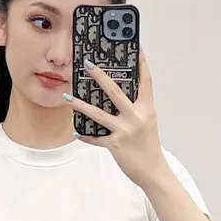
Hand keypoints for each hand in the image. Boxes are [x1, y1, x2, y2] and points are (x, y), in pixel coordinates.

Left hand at [63, 51, 169, 188]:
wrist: (153, 171)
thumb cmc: (149, 147)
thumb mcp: (147, 123)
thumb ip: (136, 109)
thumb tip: (118, 98)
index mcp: (147, 109)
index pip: (145, 81)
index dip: (141, 64)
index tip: (135, 49)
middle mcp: (136, 117)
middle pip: (115, 91)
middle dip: (100, 76)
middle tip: (87, 64)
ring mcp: (124, 130)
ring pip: (98, 114)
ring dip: (80, 105)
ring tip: (67, 97)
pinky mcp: (115, 144)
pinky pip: (96, 138)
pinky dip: (86, 135)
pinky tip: (77, 131)